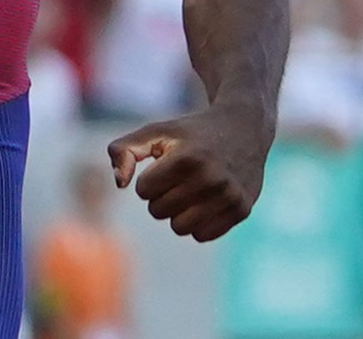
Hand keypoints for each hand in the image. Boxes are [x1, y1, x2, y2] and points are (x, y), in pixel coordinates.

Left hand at [107, 106, 268, 241]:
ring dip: (177, 212)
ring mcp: (229, 196)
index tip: (163, 164)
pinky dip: (198, 222)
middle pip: (158, 211)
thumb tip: (120, 183)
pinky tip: (206, 200)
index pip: (143, 191)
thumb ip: (123, 150)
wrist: (243, 127)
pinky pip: (202, 235)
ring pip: (179, 228)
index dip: (148, 178)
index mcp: (186, 158)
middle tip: (176, 176)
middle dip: (160, 195)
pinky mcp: (242, 210)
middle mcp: (211, 179)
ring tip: (188, 189)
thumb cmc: (190, 132)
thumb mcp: (155, 131)